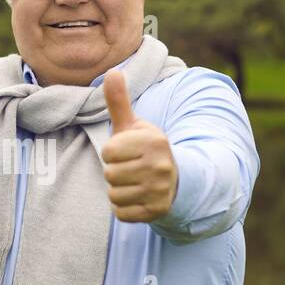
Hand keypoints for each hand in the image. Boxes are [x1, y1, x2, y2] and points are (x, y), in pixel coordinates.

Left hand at [100, 69, 177, 222]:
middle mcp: (160, 166)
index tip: (127, 152)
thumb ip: (119, 101)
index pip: (109, 151)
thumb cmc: (145, 149)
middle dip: (115, 173)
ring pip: (114, 195)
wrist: (175, 179)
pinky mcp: (156, 211)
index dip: (112, 152)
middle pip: (110, 175)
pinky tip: (137, 197)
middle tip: (131, 169)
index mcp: (154, 141)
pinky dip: (124, 208)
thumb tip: (112, 71)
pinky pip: (121, 213)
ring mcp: (160, 190)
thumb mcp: (134, 125)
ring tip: (134, 182)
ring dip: (119, 190)